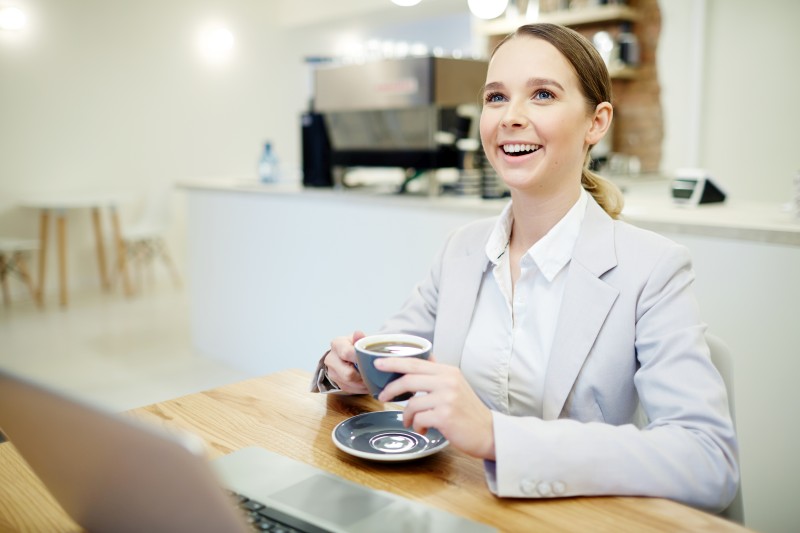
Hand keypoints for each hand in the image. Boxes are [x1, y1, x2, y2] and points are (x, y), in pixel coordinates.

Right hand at [324, 331, 368, 393]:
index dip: (360, 359)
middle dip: (363, 375)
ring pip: (349, 383)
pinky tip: (367, 382)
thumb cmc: (357, 345)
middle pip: (347, 374)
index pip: (346, 353)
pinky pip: (349, 389)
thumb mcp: (360, 339)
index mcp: (337, 344)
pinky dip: (360, 388)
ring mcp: (332, 372)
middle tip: (374, 374)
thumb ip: (360, 338)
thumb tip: (358, 333)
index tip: (371, 361)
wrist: (349, 353)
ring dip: (363, 383)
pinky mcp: (336, 382)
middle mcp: (331, 358)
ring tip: (372, 378)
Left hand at [375, 357, 495, 459]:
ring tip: (410, 422)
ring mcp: (447, 399)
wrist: (488, 433)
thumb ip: (438, 373)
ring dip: (406, 415)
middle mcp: (448, 382)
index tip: (378, 363)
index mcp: (448, 371)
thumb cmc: (468, 411)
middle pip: (408, 379)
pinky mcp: (445, 416)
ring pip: (411, 403)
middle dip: (391, 389)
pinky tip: (424, 430)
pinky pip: (418, 419)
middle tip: (382, 397)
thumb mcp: (456, 385)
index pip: (415, 363)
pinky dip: (417, 426)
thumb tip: (423, 358)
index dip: (394, 362)